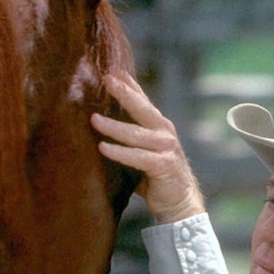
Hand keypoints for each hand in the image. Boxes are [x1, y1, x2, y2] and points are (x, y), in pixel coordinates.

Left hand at [91, 73, 204, 223]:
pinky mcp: (163, 166)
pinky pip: (137, 157)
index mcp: (159, 126)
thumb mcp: (142, 151)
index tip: (114, 70)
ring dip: (113, 126)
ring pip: (135, 134)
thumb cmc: (155, 177)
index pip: (143, 101)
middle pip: (142, 109)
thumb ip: (129, 138)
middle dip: (123, 92)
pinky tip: (103, 147)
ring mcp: (166, 148)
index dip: (129, 85)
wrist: (180, 203)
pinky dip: (119, 152)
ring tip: (93, 119)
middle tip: (106, 79)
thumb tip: (99, 123)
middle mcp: (164, 133)